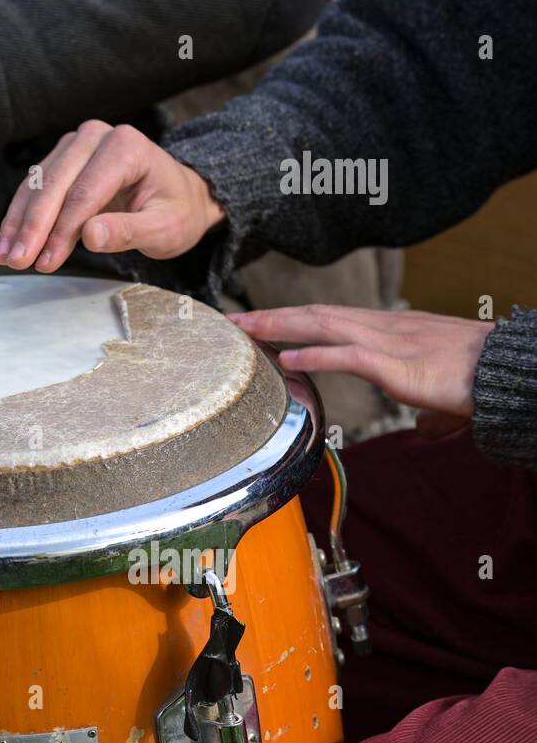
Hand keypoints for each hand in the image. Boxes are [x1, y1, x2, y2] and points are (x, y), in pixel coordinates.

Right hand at [0, 120, 224, 270]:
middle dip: (33, 227)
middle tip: (17, 260)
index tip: (46, 262)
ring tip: (7, 256)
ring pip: (38, 184)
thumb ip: (130, 232)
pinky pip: (35, 187)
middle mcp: (97, 137)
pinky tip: (9, 241)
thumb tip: (90, 236)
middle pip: (55, 184)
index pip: (84, 193)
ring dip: (19, 222)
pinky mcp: (63, 158)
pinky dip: (20, 216)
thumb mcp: (165, 229)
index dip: (62, 230)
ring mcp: (77, 145)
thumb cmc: (176, 211)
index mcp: (126, 147)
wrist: (181, 195)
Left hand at [229, 305, 495, 437]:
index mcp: (392, 331)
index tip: (260, 321)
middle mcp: (385, 328)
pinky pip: (349, 356)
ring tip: (244, 329)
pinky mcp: (399, 364)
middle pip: (317, 315)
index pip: (331, 318)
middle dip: (272, 316)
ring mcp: (391, 342)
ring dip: (279, 327)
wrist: (514, 372)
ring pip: (323, 326)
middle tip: (232, 319)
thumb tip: (425, 426)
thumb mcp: (445, 395)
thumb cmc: (484, 381)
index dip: (293, 318)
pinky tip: (286, 358)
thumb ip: (428, 409)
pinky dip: (315, 355)